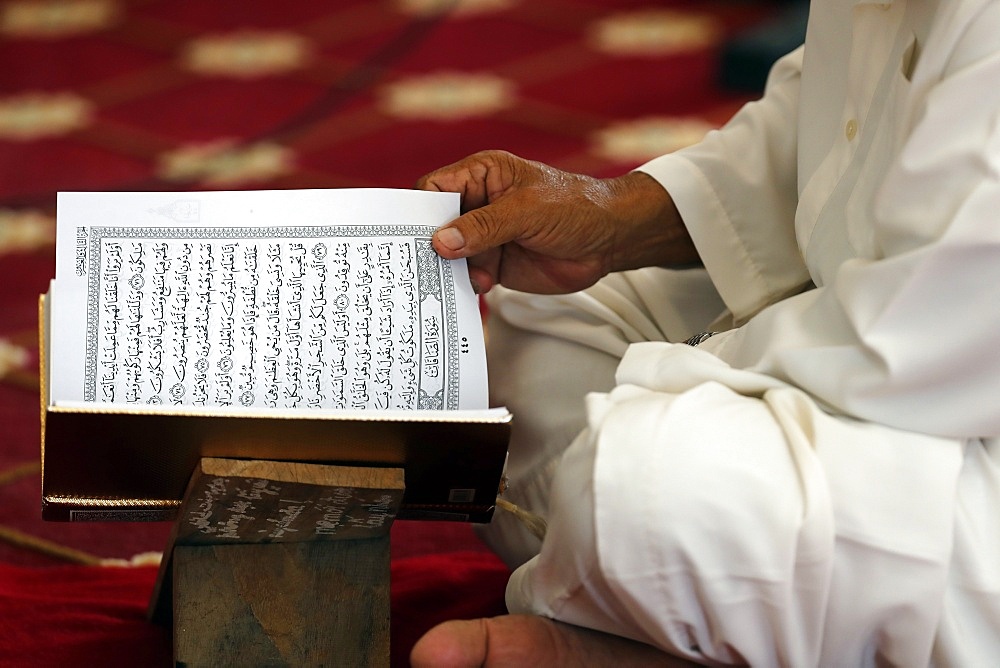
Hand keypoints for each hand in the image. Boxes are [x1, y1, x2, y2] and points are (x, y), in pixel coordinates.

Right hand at [416, 150, 697, 294]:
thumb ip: (483, 227)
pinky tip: (480, 288)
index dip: (419, 210)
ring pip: (451, 255)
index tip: (411, 236)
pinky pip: (469, 274)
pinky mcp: (495, 262)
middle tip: (427, 266)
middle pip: (436, 225)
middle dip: (433, 246)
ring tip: (477, 277)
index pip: (434, 188)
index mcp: (481, 175)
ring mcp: (485, 236)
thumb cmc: (575, 208)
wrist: (611, 240)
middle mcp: (478, 204)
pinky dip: (469, 284)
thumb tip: (440, 242)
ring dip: (457, 269)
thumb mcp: (527, 212)